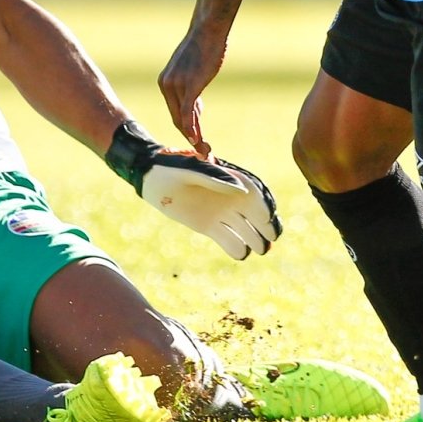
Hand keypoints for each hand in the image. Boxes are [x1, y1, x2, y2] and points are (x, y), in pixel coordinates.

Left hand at [105, 122, 281, 259]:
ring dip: (255, 239)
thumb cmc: (172, 167)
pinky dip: (236, 247)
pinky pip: (228, 239)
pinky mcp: (210, 226)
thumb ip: (216, 178)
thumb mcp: (191, 170)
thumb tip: (242, 192)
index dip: (265, 206)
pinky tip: (241, 254)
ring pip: (245, 229)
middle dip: (267, 227)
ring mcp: (222, 213)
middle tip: (271, 240)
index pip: (256, 194)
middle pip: (256, 215)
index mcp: (232, 179)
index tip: (268, 218)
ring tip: (260, 251)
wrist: (151, 178)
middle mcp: (231, 197)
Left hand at [159, 28, 225, 156]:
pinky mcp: (190, 85)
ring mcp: (177, 85)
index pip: (174, 112)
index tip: (196, 140)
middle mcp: (166, 85)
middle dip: (190, 136)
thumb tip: (195, 108)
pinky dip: (192, 127)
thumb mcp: (192, 71)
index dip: (185, 127)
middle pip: (176, 118)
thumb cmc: (203, 48)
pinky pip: (187, 112)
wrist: (207, 31)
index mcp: (165, 82)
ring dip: (194, 136)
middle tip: (203, 150)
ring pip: (182, 118)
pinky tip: (198, 140)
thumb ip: (190, 90)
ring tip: (205, 150)